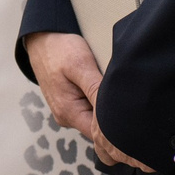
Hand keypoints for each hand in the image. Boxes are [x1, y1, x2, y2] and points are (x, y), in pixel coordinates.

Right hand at [25, 31, 152, 171]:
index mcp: (68, 112)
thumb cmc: (59, 49)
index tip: (133, 117)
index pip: (99, 135)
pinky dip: (98, 102)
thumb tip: (113, 112)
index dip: (117, 130)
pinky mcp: (69, 103)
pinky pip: (88, 109)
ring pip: (93, 118)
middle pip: (97, 129)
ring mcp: (67, 110)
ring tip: (117, 92)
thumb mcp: (80, 65)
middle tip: (130, 102)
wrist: (41, 39)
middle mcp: (66, 117)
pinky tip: (104, 89)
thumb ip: (95, 89)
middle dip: (114, 119)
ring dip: (106, 109)